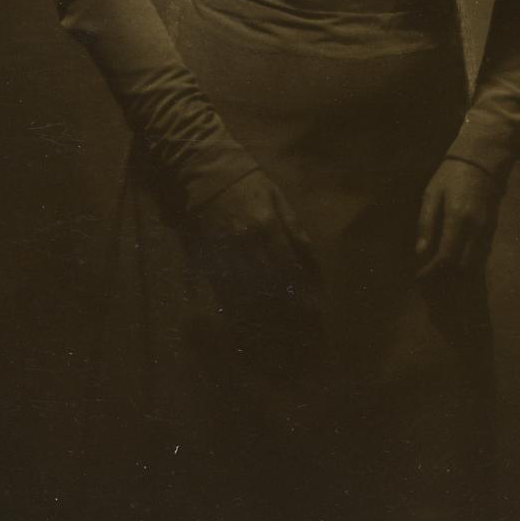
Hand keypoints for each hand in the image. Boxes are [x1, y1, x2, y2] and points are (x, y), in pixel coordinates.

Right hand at [186, 170, 321, 371]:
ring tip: (280, 350)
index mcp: (270, 229)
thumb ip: (296, 235)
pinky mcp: (210, 263)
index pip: (292, 274)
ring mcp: (226, 257)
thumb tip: (314, 272)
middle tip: (302, 345)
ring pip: (250, 301)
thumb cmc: (248, 183)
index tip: (315, 319)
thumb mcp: (279, 200)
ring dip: (266, 326)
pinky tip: (251, 333)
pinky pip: (227, 297)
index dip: (304, 300)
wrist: (204, 170)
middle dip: (288, 320)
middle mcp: (249, 248)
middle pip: (272, 293)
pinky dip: (241, 318)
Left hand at [415, 160, 501, 278]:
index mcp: (458, 219)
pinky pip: (480, 257)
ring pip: (475, 266)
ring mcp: (487, 231)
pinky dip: (467, 266)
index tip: (420, 277)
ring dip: (458, 276)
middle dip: (446, 279)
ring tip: (439, 276)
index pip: (447, 258)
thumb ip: (426, 223)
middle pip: (463, 268)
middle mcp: (476, 229)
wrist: (481, 161)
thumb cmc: (451, 175)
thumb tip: (420, 253)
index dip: (433, 272)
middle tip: (429, 281)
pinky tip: (453, 265)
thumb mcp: (432, 194)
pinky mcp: (492, 231)